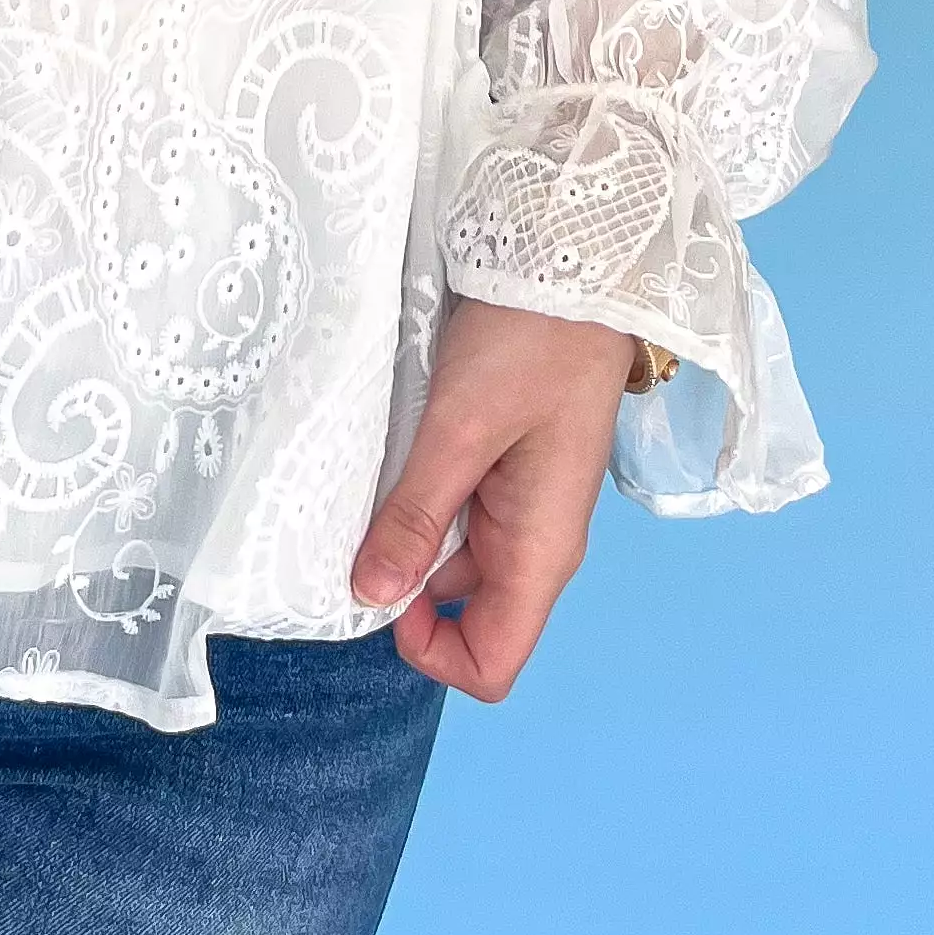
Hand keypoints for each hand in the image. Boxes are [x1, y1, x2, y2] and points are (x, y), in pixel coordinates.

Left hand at [348, 295, 633, 699]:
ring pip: (458, 571)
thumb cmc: (530, 343)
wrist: (577, 270)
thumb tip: (370, 597)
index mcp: (542, 551)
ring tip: (365, 496)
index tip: (381, 591)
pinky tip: (391, 468)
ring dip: (410, 550)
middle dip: (408, 600)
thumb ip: (418, 514)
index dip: (430, 652)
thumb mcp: (461, 426)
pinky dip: (421, 512)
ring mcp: (525, 510)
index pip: (493, 664)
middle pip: (472, 622)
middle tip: (356, 534)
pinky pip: (461, 523)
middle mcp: (538, 545)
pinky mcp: (510, 475)